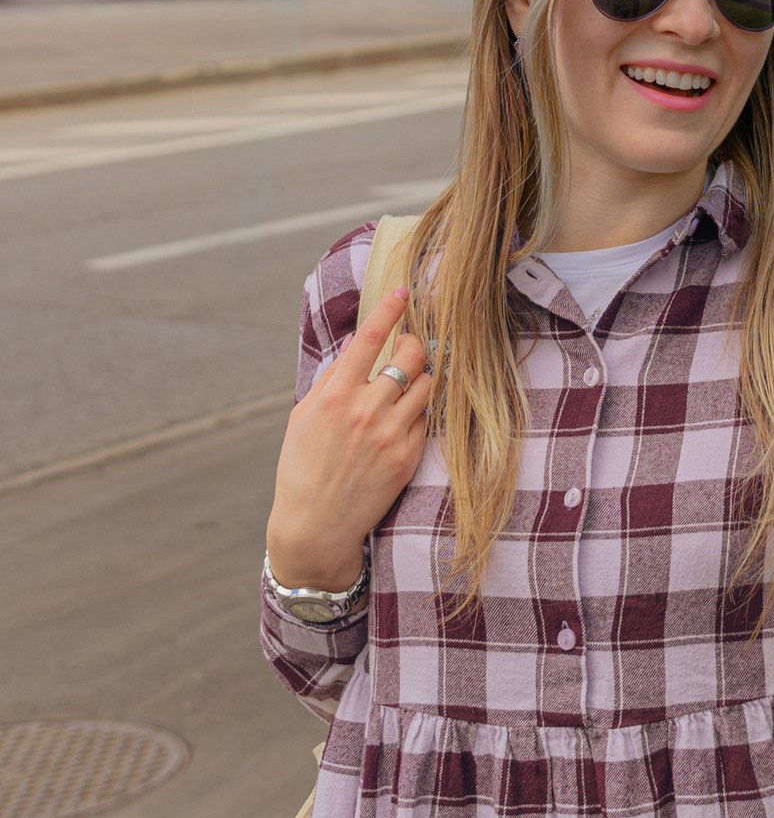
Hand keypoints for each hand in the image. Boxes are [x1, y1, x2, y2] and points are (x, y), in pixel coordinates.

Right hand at [265, 287, 432, 590]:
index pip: (370, 338)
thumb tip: (358, 341)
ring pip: (427, 386)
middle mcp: (366, 410)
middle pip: (411, 357)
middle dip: (415, 345)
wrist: (316, 525)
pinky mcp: (409, 456)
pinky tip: (400, 423)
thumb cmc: (303, 466)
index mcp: (335, 395)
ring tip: (404, 387)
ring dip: (420, 379)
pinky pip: (426, 420)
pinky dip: (417, 414)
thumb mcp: (304, 416)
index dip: (390, 309)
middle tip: (410, 347)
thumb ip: (332, 378)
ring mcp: (392, 434)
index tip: (403, 291)